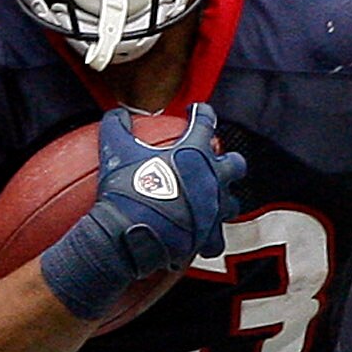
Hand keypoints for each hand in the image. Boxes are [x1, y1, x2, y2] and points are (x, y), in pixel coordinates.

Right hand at [34, 104, 248, 323]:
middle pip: (235, 164)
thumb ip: (117, 126)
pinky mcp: (208, 236)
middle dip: (227, 161)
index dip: (200, 113)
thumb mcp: (116, 151)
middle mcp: (213, 178)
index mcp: (195, 152)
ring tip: (208, 203)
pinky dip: (208, 237)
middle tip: (212, 162)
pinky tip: (199, 237)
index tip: (195, 112)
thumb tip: (116, 113)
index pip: (205, 122)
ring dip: (222, 201)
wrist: (130, 234)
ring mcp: (214, 209)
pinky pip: (215, 239)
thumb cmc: (127, 189)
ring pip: (231, 204)